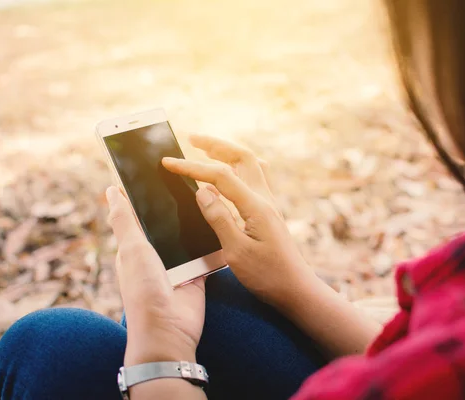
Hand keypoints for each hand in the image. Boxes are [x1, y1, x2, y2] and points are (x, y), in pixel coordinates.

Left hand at [106, 186, 204, 366]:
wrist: (169, 330)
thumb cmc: (144, 291)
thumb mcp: (132, 250)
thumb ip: (124, 220)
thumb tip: (110, 191)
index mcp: (133, 248)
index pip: (137, 215)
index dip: (144, 196)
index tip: (157, 171)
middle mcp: (154, 255)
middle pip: (165, 224)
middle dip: (174, 207)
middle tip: (189, 179)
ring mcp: (175, 265)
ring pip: (186, 236)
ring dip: (194, 223)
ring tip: (208, 197)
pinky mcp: (196, 273)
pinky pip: (204, 252)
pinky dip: (210, 242)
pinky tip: (219, 223)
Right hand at [162, 135, 317, 306]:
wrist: (296, 290)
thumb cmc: (267, 275)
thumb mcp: (237, 251)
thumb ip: (219, 218)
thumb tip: (202, 190)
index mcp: (256, 206)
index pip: (220, 175)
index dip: (192, 166)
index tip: (168, 162)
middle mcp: (265, 199)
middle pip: (243, 157)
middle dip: (216, 144)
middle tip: (191, 139)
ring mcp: (270, 204)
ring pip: (251, 164)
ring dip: (229, 152)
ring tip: (207, 150)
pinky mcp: (269, 212)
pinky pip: (255, 177)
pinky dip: (238, 168)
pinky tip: (226, 176)